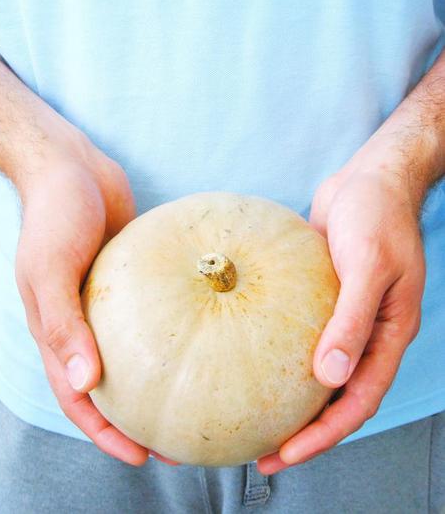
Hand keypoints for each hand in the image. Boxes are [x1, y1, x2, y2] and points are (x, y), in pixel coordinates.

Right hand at [15, 142, 178, 466]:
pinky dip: (178, 328)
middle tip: (182, 440)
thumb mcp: (50, 267)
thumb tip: (85, 383)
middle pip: (114, 384)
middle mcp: (85, 322)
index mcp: (57, 330)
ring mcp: (111, 301)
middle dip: (142, 418)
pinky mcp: (136, 277)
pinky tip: (212, 331)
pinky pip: (158, 311)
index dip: (106, 432)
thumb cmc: (54, 214)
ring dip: (165, 377)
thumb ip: (63, 324)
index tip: (142, 456)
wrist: (70, 167)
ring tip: (204, 396)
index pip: (79, 396)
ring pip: (139, 351)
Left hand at [257, 166, 423, 474]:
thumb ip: (353, 320)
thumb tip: (330, 376)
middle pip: (336, 395)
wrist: (368, 179)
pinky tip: (246, 354)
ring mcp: (341, 315)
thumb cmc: (377, 215)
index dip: (325, 433)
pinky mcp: (319, 296)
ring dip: (290, 396)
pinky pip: (300, 333)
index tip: (286, 453)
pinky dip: (279, 351)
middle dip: (303, 429)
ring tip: (252, 416)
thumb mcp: (369, 265)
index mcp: (387, 333)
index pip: (357, 400)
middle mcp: (365, 332)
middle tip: (262, 452)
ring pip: (317, 369)